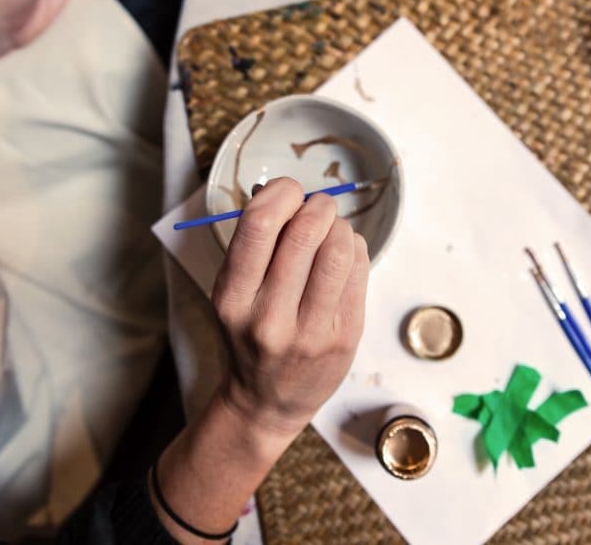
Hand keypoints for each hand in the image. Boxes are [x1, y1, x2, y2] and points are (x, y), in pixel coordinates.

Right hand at [149, 178, 368, 542]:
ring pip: (339, 248)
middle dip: (318, 206)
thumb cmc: (250, 333)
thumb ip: (255, 243)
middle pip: (306, 232)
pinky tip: (343, 257)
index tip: (289, 192)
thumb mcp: (234, 292)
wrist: (267, 400)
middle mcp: (269, 316)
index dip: (282, 193)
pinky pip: (359, 271)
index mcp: (232, 297)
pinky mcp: (345, 337)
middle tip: (319, 206)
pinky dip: (354, 249)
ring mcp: (311, 331)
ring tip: (332, 231)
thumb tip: (282, 189)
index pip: (260, 224)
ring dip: (340, 226)